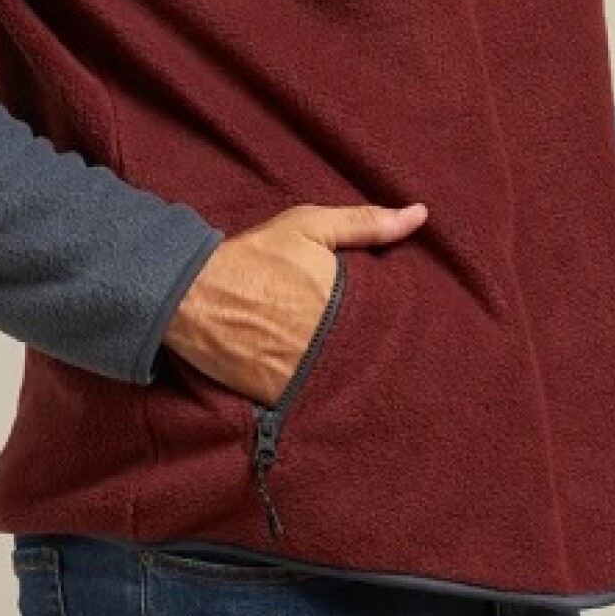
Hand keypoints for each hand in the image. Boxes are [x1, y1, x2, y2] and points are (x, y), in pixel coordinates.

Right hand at [162, 200, 428, 406]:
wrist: (193, 292)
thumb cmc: (256, 255)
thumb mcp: (311, 226)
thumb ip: (367, 223)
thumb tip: (421, 214)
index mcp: (346, 302)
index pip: (391, 321)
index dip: (394, 322)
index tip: (396, 320)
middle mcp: (330, 342)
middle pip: (370, 354)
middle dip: (373, 351)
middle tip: (372, 347)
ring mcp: (304, 373)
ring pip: (344, 381)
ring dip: (349, 376)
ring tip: (346, 367)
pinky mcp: (279, 396)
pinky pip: (310, 401)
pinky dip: (317, 395)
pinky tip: (319, 384)